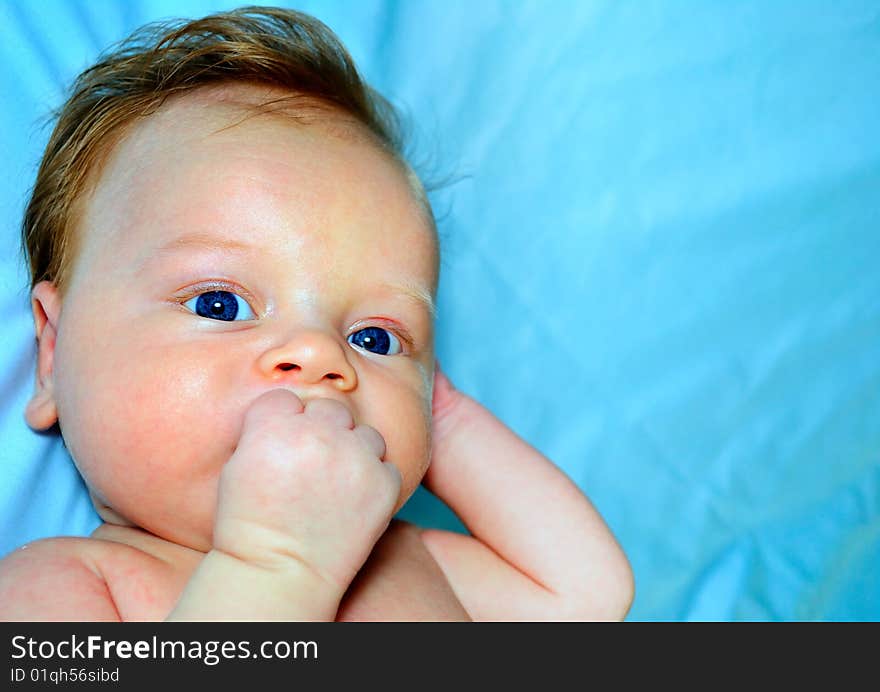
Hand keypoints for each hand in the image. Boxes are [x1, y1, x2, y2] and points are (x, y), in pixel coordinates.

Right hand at [212, 389, 400, 596]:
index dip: (283, 422)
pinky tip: (353, 500)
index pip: (287, 399)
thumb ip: (267, 429)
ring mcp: (356, 457)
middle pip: (329, 408)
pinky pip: (386, 464)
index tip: (281, 446)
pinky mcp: (384, 481)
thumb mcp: (238, 466)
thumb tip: (294, 409)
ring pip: (364, 433)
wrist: (281, 573)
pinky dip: (374, 479)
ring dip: (354, 451)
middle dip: (322, 431)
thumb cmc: (252, 524)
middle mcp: (319, 435)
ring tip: (335, 483)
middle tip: (312, 465)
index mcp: (275, 427)